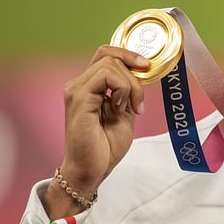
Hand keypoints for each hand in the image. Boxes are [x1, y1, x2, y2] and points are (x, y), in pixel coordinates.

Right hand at [44, 45, 148, 218]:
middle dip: (134, 76)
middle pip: (110, 56)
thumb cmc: (106, 145)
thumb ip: (129, 90)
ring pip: (110, 64)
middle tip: (137, 103)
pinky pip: (106, 76)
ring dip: (130, 85)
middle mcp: (79, 84)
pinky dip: (121, 89)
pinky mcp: (78, 98)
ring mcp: (76, 90)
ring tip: (129, 109)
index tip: (147, 67)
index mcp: (89, 85)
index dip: (128, 54)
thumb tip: (142, 71)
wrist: (93, 169)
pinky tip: (119, 108)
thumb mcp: (125, 111)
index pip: (106, 54)